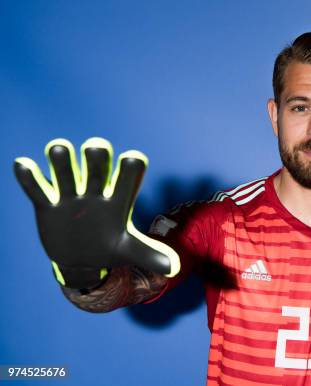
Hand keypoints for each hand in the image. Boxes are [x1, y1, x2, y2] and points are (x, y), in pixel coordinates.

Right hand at [14, 137, 179, 288]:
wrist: (81, 260)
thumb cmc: (109, 248)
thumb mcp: (129, 251)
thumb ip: (151, 255)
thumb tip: (174, 269)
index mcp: (118, 199)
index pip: (129, 171)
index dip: (131, 165)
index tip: (131, 163)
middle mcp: (95, 190)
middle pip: (97, 159)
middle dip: (96, 153)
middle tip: (93, 154)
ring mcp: (69, 195)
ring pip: (64, 163)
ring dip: (61, 156)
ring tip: (59, 153)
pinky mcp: (46, 204)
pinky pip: (34, 186)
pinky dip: (27, 175)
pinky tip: (24, 166)